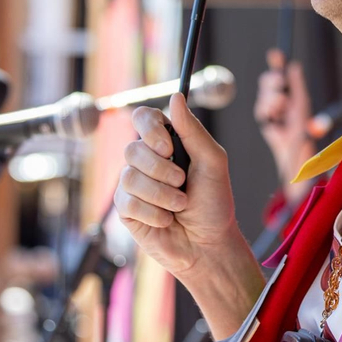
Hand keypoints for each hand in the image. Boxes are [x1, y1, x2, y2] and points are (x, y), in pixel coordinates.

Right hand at [115, 96, 238, 278]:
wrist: (209, 244)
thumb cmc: (215, 203)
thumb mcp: (213, 162)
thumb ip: (193, 131)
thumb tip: (175, 97)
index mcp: (167, 142)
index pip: (142, 118)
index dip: (150, 129)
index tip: (168, 146)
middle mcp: (147, 160)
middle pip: (133, 148)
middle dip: (161, 170)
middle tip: (182, 183)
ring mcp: (133, 184)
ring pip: (129, 177)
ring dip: (162, 195)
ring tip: (180, 205)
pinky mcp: (126, 209)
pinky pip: (128, 202)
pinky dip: (154, 213)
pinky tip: (167, 220)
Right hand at [255, 48, 314, 184]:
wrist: (294, 143)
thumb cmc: (301, 125)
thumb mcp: (301, 101)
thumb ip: (297, 84)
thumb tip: (294, 65)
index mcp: (287, 91)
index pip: (279, 72)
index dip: (276, 62)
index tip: (275, 54)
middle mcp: (277, 96)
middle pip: (267, 79)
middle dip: (273, 80)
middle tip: (281, 85)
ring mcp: (268, 105)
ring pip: (265, 91)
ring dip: (275, 98)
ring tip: (283, 109)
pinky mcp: (262, 115)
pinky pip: (262, 105)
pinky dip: (270, 109)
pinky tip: (276, 117)